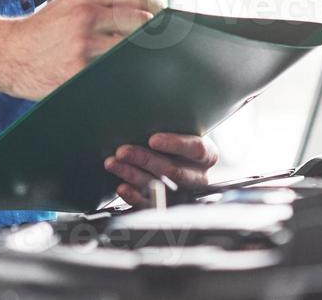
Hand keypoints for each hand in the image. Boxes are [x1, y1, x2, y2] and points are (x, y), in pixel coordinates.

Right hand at [0, 0, 154, 99]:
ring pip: (130, 50)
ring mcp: (83, 44)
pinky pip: (113, 73)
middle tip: (159, 47)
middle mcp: (87, 16)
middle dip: (154, 35)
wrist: (4, 53)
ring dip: (140, 59)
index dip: (156, 7)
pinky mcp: (77, 71)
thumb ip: (102, 6)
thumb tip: (145, 16)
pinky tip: (124, 80)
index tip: (161, 20)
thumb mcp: (69, 6)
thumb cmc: (41, 31)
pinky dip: (123, 76)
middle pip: (142, 21)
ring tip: (144, 66)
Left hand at [104, 133, 220, 207]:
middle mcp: (197, 176)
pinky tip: (122, 187)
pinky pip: (150, 204)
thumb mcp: (182, 129)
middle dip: (145, 159)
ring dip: (132, 174)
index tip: (153, 139)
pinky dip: (133, 196)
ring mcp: (182, 193)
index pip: (196, 149)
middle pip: (173, 170)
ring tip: (113, 163)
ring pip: (158, 186)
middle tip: (123, 151)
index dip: (175, 144)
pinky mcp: (166, 205)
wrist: (180, 156)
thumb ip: (172, 125)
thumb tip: (147, 116)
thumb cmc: (179, 138)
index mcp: (207, 155)